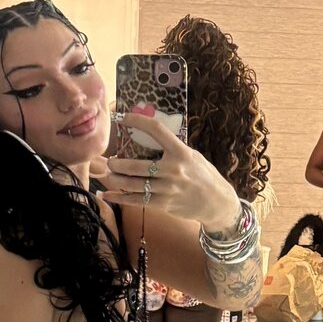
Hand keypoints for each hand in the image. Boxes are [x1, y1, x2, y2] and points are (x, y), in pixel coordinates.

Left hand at [97, 113, 239, 232]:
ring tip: (107, 175)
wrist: (216, 202)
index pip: (157, 130)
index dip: (138, 121)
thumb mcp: (191, 156)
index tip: (124, 118)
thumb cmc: (202, 175)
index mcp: (180, 152)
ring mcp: (166, 188)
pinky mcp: (162, 203)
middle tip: (110, 161)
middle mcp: (172, 169)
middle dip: (118, 163)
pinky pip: (135, 200)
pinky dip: (118, 197)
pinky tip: (106, 195)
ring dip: (115, 180)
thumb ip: (172, 149)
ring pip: (132, 184)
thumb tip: (149, 138)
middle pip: (136, 165)